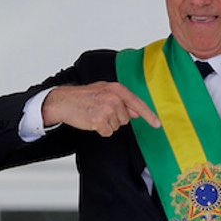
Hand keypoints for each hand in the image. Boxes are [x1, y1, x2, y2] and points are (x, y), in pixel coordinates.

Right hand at [42, 82, 159, 136]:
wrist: (63, 101)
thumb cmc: (83, 96)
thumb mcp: (104, 91)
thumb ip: (122, 100)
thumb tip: (136, 112)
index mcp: (117, 89)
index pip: (137, 103)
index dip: (149, 115)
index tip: (157, 124)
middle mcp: (114, 98)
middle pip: (126, 119)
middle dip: (115, 118)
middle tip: (101, 110)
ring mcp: (107, 109)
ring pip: (117, 126)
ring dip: (107, 124)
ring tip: (95, 114)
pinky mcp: (99, 120)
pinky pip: (107, 132)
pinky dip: (100, 130)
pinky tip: (92, 121)